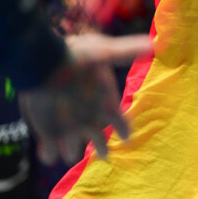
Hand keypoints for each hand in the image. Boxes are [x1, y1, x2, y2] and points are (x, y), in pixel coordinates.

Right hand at [19, 33, 150, 164]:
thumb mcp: (106, 50)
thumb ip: (127, 51)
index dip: (125, 131)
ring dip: (72, 151)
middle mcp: (91, 123)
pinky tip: (48, 153)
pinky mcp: (48, 134)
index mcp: (108, 106)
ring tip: (71, 153)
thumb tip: (152, 44)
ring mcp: (69, 131)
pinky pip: (50, 153)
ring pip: (73, 152)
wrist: (45, 65)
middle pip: (100, 145)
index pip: (123, 126)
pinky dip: (49, 154)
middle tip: (103, 153)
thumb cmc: (78, 56)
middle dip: (101, 149)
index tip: (127, 137)